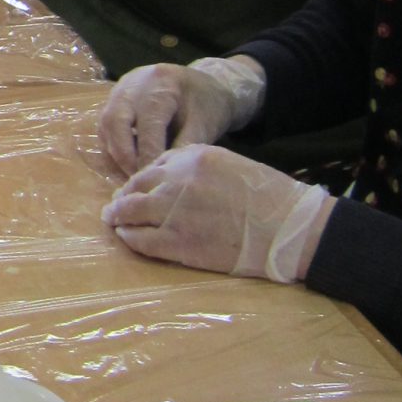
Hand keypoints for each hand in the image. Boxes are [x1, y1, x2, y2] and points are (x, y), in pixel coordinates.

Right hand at [98, 59, 263, 175]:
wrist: (207, 83)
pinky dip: (114, 147)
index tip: (154, 181)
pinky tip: (129, 163)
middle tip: (137, 180)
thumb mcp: (202, 127)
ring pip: (106, 125)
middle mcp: (134, 83)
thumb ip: (181, 149)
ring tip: (133, 175)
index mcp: (161, 85)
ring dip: (116, 153)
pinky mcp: (114, 99)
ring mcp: (120, 89)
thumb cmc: (208, 105)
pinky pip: (105, 126)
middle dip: (124, 156)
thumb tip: (160, 177)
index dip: (148, 157)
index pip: (147, 126)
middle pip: (115, 122)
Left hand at [102, 145, 333, 281]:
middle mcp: (178, 181)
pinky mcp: (179, 243)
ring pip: (131, 213)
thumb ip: (194, 166)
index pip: (152, 166)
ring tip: (114, 221)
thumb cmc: (266, 196)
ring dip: (118, 217)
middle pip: (135, 188)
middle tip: (114, 207)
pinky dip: (130, 238)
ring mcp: (175, 213)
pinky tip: (127, 238)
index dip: (138, 180)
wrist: (287, 227)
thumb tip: (165, 176)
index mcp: (193, 158)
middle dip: (121, 198)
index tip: (131, 189)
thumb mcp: (229, 163)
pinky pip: (141, 240)